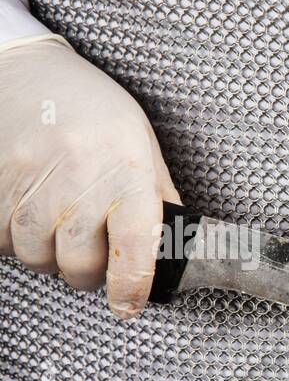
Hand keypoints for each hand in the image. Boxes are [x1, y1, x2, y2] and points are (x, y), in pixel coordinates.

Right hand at [0, 36, 178, 317]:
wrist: (30, 74)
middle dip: (87, 273)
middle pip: (78, 265)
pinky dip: (16, 240)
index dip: (131, 288)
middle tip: (94, 257)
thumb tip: (178, 247)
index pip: (135, 250)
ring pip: (36, 257)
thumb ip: (158, 200)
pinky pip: (2, 240)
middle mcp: (79, 183)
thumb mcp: (143, 149)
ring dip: (49, 257)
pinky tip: (32, 217)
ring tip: (61, 230)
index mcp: (127, 176)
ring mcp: (32, 184)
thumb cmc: (97, 113)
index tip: (128, 306)